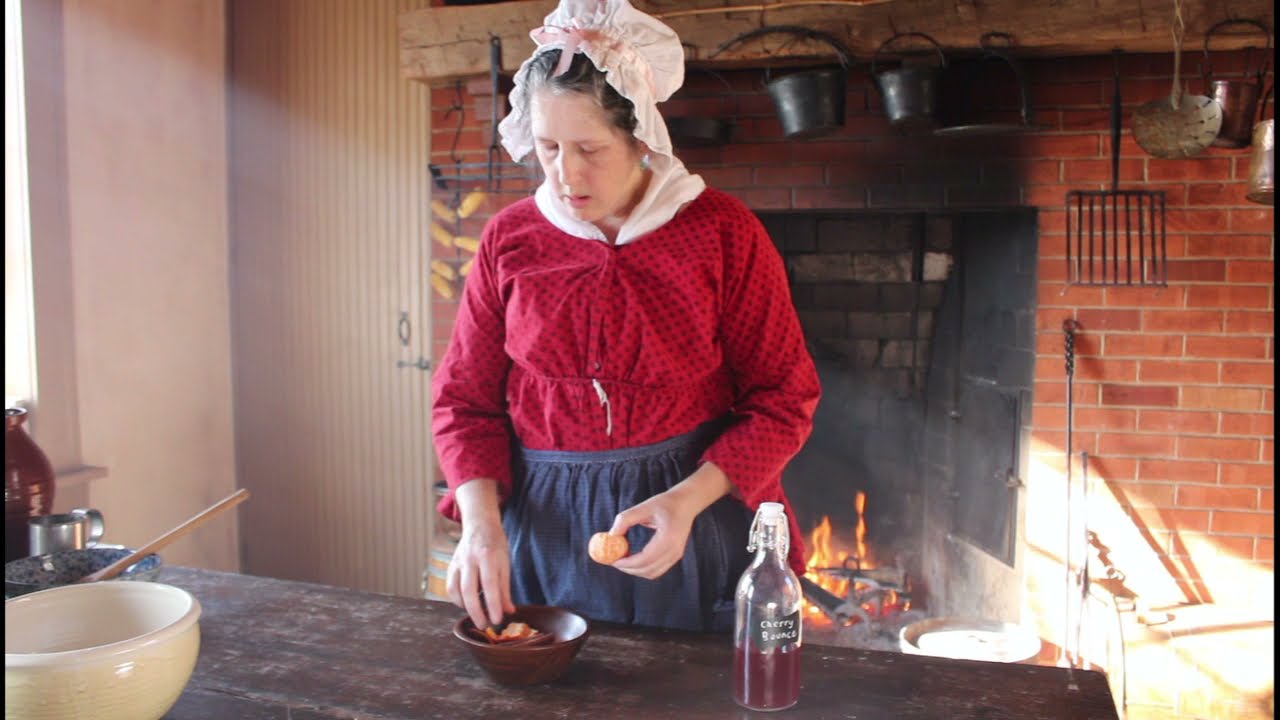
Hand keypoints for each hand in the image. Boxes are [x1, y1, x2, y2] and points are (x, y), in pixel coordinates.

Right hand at [447, 479, 515, 628]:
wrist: (479, 524)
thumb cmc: (496, 544)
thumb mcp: (505, 562)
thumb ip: (505, 587)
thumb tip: (508, 611)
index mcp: (488, 555)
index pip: (490, 584)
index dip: (493, 604)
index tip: (498, 619)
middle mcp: (470, 558)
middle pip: (469, 590)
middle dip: (476, 611)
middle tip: (485, 625)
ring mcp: (458, 561)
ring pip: (456, 590)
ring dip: (465, 607)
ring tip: (478, 616)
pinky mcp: (451, 565)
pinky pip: (450, 587)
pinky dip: (457, 599)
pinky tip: (467, 604)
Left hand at [609, 462, 732, 579]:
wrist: (686, 504)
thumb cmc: (666, 503)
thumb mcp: (644, 506)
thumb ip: (626, 519)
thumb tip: (611, 535)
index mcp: (668, 538)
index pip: (646, 558)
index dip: (628, 563)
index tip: (614, 560)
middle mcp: (674, 550)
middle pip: (648, 570)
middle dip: (629, 569)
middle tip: (614, 561)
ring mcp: (676, 555)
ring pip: (653, 573)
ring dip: (636, 570)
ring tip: (623, 560)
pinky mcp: (675, 556)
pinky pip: (657, 569)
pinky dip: (643, 568)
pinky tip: (634, 559)